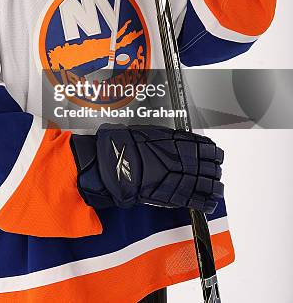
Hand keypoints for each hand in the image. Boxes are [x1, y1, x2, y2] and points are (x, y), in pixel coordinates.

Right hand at [70, 124, 223, 212]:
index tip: (215, 155)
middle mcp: (187, 160)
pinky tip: (210, 204)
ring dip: (215, 186)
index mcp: (183, 143)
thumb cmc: (132, 145)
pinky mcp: (177, 196)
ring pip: (211, 184)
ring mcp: (184, 179)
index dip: (214, 153)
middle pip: (212, 166)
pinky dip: (207, 203)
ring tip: (217, 188)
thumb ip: (171, 139)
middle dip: (214, 170)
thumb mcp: (154, 134)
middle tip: (215, 172)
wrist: (120, 163)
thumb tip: (179, 140)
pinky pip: (199, 201)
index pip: (208, 148)